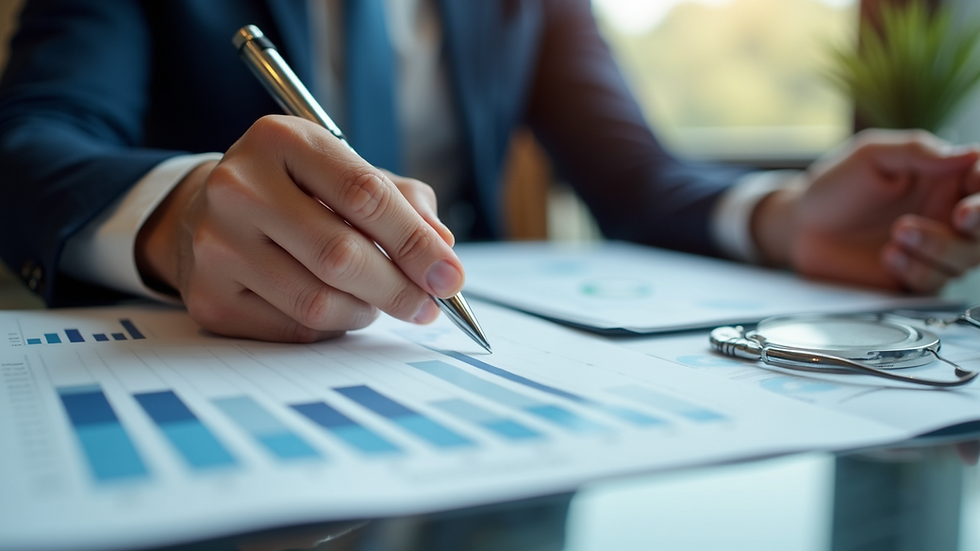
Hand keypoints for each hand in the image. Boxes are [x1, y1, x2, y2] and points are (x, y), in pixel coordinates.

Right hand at [136, 115, 459, 341]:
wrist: (207, 212)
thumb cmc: (295, 192)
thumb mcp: (345, 173)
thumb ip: (402, 201)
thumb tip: (443, 249)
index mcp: (280, 140)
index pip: (364, 194)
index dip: (416, 241)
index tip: (450, 276)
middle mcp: (239, 187)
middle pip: (340, 255)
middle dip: (399, 288)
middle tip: (429, 306)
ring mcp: (216, 244)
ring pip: (318, 301)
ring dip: (366, 311)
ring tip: (379, 301)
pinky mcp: (209, 296)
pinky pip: (293, 328)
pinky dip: (333, 326)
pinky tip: (338, 309)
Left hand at [754, 129, 979, 291]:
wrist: (799, 226)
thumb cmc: (834, 186)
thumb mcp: (872, 155)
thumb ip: (918, 151)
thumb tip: (969, 154)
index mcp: (945, 177)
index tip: (971, 187)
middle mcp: (946, 213)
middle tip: (959, 216)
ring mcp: (933, 248)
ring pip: (966, 257)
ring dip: (938, 246)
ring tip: (897, 232)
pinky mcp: (913, 277)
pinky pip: (933, 282)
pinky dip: (916, 270)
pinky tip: (889, 256)